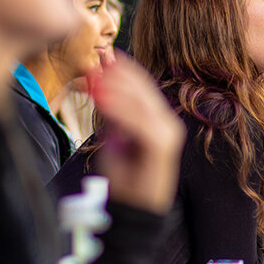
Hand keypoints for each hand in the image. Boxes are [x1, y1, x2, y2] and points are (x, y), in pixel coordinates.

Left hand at [87, 52, 183, 213]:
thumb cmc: (124, 176)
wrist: (134, 207)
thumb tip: (99, 86)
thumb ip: (112, 115)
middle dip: (119, 74)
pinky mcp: (163, 145)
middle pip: (144, 90)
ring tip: (95, 78)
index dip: (124, 70)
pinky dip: (121, 110)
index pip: (143, 87)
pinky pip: (140, 122)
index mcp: (159, 120)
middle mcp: (167, 123)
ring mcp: (168, 133)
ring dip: (117, 88)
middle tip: (97, 61)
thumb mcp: (114, 138)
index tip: (105, 55)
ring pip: (142, 103)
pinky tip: (102, 101)